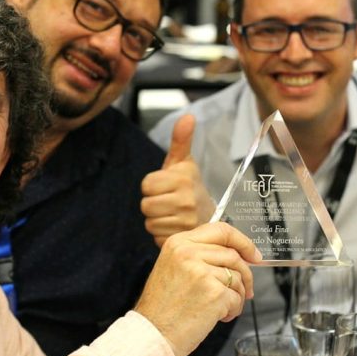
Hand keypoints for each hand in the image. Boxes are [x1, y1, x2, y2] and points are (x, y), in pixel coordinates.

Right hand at [134, 222, 260, 355]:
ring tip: (222, 308)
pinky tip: (218, 317)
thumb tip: (234, 256)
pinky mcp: (214, 293)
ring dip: (236, 296)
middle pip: (233, 254)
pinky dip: (233, 310)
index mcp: (179, 243)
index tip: (253, 254)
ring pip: (237, 277)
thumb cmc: (161, 308)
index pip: (221, 230)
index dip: (242, 242)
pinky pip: (236, 298)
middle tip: (245, 290)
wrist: (152, 334)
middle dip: (245, 274)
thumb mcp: (172, 268)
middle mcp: (189, 253)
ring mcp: (203, 272)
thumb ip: (198, 256)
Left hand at [141, 115, 215, 246]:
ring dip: (157, 220)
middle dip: (154, 204)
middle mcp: (187, 200)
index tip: (166, 187)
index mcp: (183, 179)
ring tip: (172, 214)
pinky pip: (156, 237)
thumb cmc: (190, 187)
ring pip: (150, 222)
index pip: (146, 185)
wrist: (210, 216)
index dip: (152, 186)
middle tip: (168, 202)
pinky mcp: (183, 238)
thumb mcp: (184, 163)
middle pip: (146, 205)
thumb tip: (187, 116)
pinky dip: (162, 234)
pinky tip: (174, 227)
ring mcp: (186, 222)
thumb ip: (181, 140)